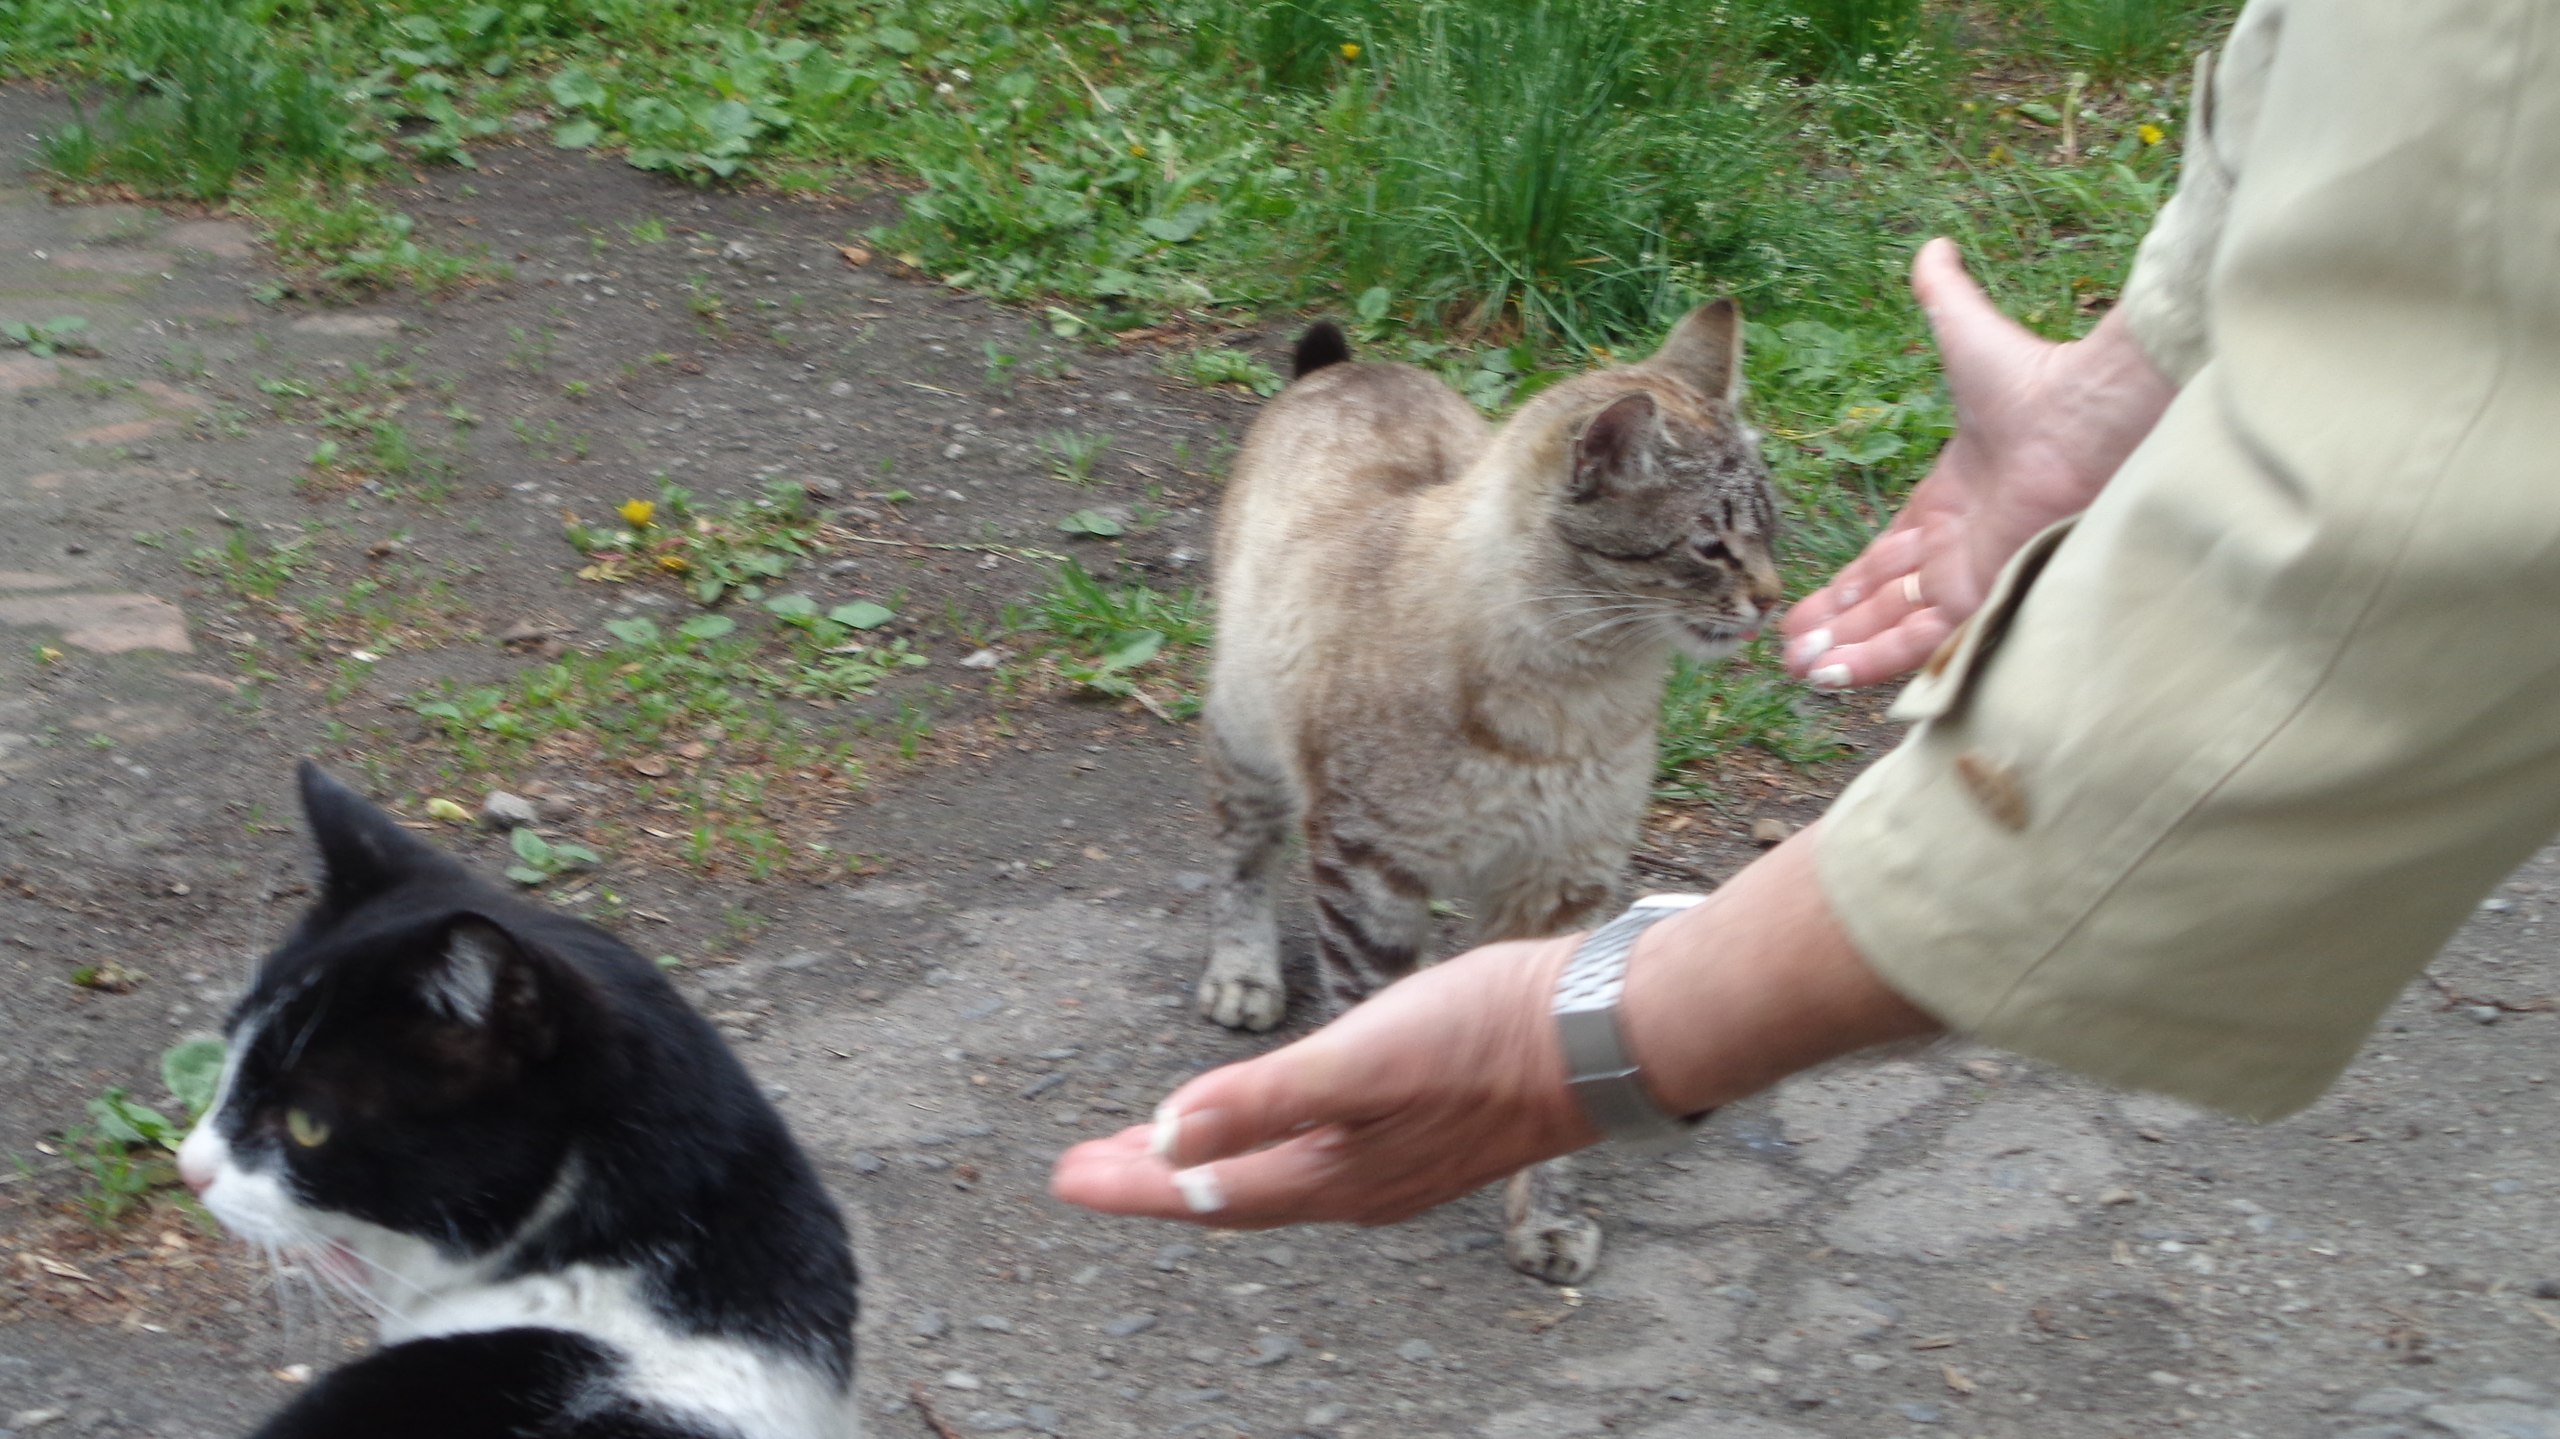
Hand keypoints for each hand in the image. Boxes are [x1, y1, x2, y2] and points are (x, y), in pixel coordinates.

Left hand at [1049, 936, 1593, 1226]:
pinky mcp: (1425, 1131)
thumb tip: (1168, 1145)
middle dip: (1157, 1178)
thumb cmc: (1487, 1037)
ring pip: (1274, 1178)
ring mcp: (1396, 1164)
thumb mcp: (1363, 1059)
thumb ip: (1263, 1101)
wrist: (1603, 1032)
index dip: (1131, 1184)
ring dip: (1208, 1164)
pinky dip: (1265, 1142)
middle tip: (1087, 1164)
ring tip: (1157, 1145)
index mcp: (1335, 1176)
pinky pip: (1317, 1156)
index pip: (1206, 1194)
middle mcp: (1360, 1187)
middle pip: (1232, 1194)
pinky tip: (1268, 1118)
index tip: (1063, 1177)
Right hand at [1783, 238, 2177, 687]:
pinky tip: (1831, 675)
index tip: (1807, 605)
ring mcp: (1969, 573)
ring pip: (1893, 626)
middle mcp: (1958, 546)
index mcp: (1950, 502)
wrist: (2088, 412)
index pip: (1887, 557)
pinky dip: (1875, 661)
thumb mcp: (1969, 335)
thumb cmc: (2036, 379)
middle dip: (1833, 625)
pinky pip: (1920, 639)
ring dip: (1842, 648)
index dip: (1847, 584)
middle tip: (1784, 647)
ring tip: (1795, 666)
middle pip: (1882, 599)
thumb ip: (1946, 298)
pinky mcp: (1980, 592)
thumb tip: (1934, 248)